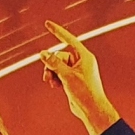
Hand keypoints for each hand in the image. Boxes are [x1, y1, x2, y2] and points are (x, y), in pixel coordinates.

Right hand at [38, 19, 118, 134]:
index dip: (57, 31)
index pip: (69, 39)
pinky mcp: (72, 79)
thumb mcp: (67, 76)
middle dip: (52, 64)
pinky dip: (55, 78)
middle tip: (48, 75)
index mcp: (84, 56)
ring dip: (52, 72)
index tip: (47, 24)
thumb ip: (54, 63)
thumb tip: (43, 53)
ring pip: (58, 65)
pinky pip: (59, 73)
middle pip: (60, 56)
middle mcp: (81, 62)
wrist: (91, 110)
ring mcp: (76, 71)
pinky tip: (55, 86)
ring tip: (50, 82)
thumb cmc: (85, 92)